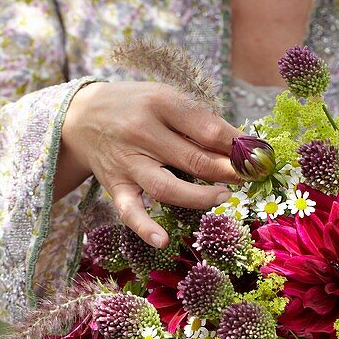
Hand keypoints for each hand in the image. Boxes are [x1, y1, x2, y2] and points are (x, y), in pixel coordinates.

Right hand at [55, 80, 240, 245]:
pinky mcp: (115, 186)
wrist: (81, 117)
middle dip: (228, 171)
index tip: (256, 155)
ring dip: (201, 197)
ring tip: (225, 196)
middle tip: (250, 176)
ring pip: (167, 188)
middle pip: (193, 159)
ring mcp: (127, 162)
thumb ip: (198, 120)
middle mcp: (141, 132)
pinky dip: (145, 228)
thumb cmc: (135, 106)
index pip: (207, 128)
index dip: (237, 145)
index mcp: (159, 103)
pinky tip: (163, 241)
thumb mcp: (165, 98)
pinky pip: (130, 211)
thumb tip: (241, 145)